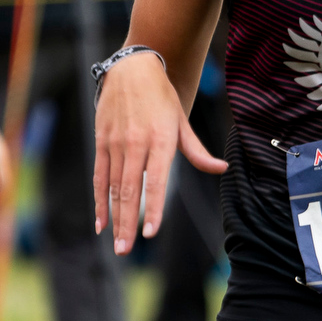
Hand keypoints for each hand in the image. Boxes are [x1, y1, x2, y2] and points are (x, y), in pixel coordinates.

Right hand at [93, 53, 226, 255]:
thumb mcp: (182, 123)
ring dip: (114, 218)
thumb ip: (198, 151)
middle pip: (131, 190)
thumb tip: (222, 169)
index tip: (151, 232)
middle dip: (128, 223)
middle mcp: (136, 143)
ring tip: (117, 244)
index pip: (156, 182)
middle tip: (127, 250)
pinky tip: (101, 222)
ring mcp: (116, 143)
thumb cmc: (162, 98)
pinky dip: (99, 201)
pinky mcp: (101, 141)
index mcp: (161, 140)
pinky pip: (99, 176)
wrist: (132, 69)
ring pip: (114, 187)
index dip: (152, 208)